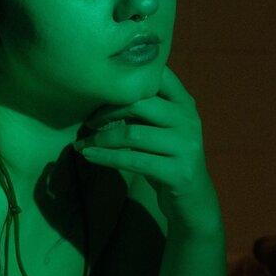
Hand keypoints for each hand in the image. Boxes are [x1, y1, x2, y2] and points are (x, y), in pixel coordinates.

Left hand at [73, 65, 221, 232]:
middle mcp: (188, 120)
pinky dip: (106, 157)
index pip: (159, 76)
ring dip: (101, 139)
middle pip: (139, 103)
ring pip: (132, 134)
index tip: (102, 88)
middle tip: (87, 122)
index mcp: (185, 104)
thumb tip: (102, 94)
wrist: (193, 199)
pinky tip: (89, 156)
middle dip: (107, 111)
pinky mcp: (178, 172)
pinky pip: (133, 160)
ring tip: (82, 144)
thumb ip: (142, 110)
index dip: (128, 78)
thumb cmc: (168, 158)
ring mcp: (186, 146)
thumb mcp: (160, 129)